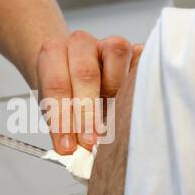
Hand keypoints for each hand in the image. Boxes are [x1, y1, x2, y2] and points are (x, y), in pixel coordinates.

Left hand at [37, 30, 143, 153]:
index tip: (67, 145)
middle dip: (87, 113)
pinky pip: (141, 62)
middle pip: (85, 73)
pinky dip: (138, 84)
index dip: (62, 118)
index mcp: (54, 52)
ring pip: (117, 56)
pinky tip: (131, 105)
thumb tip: (74, 151)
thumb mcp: (53, 106)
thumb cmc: (64, 89)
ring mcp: (108, 44)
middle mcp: (81, 43)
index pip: (56, 85)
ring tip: (110, 120)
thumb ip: (62, 126)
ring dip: (114, 93)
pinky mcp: (134, 51)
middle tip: (90, 141)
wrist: (76, 68)